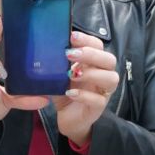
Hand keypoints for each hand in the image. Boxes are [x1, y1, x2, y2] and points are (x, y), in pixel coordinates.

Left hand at [53, 30, 118, 146]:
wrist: (68, 118)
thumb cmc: (66, 93)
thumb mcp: (59, 75)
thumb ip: (57, 63)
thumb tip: (43, 46)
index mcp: (94, 64)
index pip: (98, 46)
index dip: (87, 40)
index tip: (72, 36)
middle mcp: (103, 75)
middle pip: (109, 60)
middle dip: (91, 54)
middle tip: (70, 54)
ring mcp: (103, 92)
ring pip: (111, 78)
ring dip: (91, 73)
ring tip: (72, 74)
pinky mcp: (98, 108)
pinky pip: (98, 100)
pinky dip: (84, 95)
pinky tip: (70, 93)